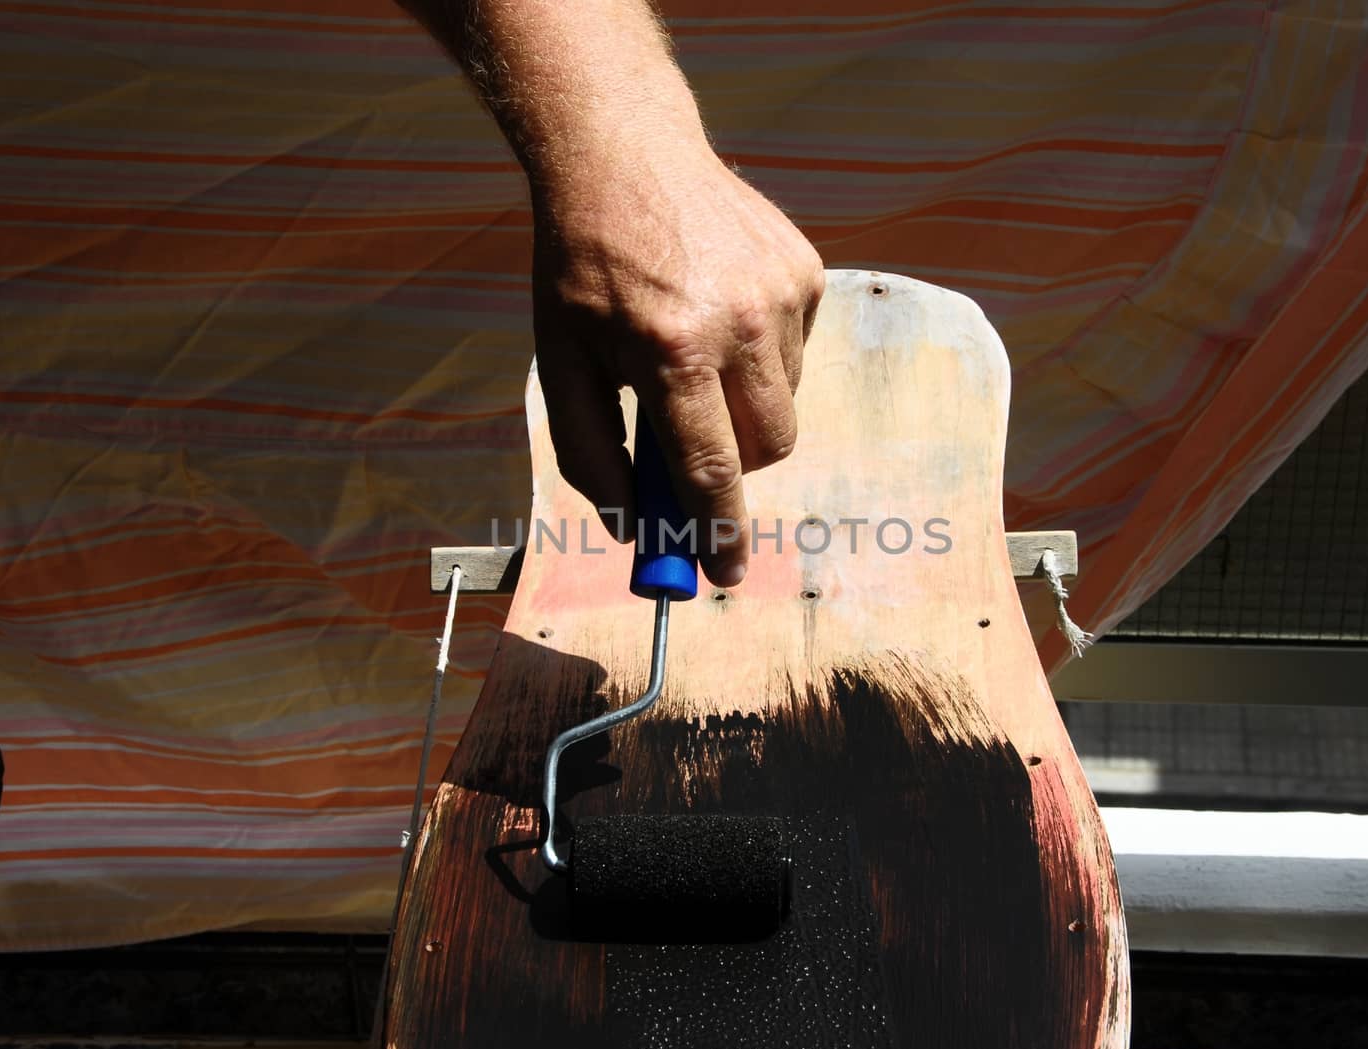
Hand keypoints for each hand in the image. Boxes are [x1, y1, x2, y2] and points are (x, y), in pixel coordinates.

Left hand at [530, 140, 823, 587]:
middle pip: (768, 450)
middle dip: (734, 468)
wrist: (623, 153)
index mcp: (671, 352)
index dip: (720, 535)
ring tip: (692, 349)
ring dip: (743, 405)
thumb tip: (632, 525)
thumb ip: (592, 453)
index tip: (728, 576)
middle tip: (691, 447)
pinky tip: (718, 313)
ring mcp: (782, 295)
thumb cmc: (582, 268)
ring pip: (785, 403)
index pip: (711, 473)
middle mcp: (739, 324)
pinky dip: (760, 358)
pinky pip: (796, 354)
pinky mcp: (806, 271)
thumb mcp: (561, 362)